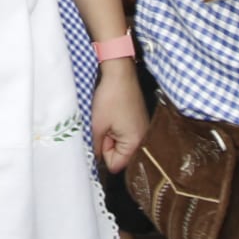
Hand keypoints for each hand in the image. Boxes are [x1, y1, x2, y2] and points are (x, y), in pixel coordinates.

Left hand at [90, 58, 147, 173]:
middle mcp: (143, 139)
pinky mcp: (139, 121)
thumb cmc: (110, 98)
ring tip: (108, 119)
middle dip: (108, 145)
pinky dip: (116, 128)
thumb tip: (95, 160)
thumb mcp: (98, 126)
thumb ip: (96, 148)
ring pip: (121, 144)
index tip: (100, 137)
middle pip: (120, 156)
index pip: (116, 165)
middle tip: (103, 127)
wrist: (120, 73)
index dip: (104, 154)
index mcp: (135, 143)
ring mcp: (142, 129)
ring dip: (111, 135)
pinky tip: (113, 114)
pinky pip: (125, 134)